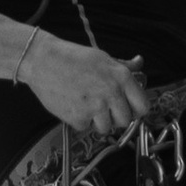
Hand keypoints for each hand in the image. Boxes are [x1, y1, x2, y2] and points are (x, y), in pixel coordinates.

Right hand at [17, 26, 152, 140]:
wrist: (42, 61)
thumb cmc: (71, 57)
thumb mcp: (102, 57)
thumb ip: (123, 66)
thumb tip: (139, 63)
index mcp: (121, 77)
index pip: (143, 106)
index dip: (136, 110)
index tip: (129, 109)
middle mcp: (112, 93)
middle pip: (126, 121)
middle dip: (116, 117)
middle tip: (104, 108)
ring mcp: (95, 107)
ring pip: (106, 128)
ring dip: (98, 121)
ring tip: (86, 104)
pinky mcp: (79, 118)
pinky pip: (86, 128)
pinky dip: (80, 120)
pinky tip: (73, 105)